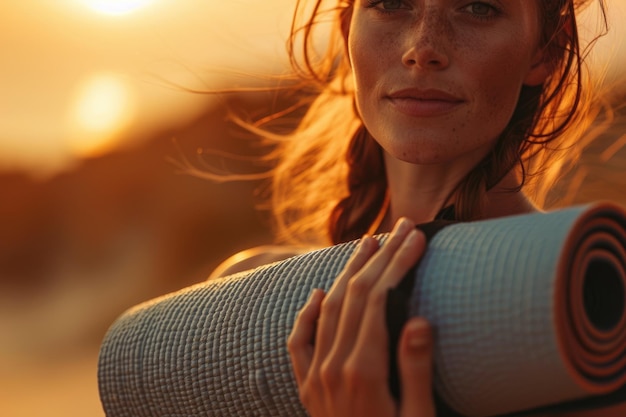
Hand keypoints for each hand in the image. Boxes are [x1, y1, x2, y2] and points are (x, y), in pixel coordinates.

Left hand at [287, 218, 435, 416]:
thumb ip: (416, 371)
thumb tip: (420, 320)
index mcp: (363, 371)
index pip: (378, 298)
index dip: (397, 262)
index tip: (417, 237)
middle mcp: (333, 367)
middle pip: (354, 295)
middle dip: (379, 256)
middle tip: (400, 227)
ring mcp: (316, 378)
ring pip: (329, 310)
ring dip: (348, 273)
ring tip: (366, 243)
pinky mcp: (308, 390)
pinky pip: (300, 344)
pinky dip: (307, 315)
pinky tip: (317, 294)